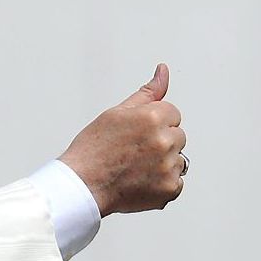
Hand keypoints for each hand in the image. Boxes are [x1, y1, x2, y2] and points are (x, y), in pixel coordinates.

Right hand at [59, 63, 186, 216]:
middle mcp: (164, 140)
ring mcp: (168, 166)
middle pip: (178, 137)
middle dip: (161, 142)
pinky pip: (176, 182)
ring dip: (162, 164)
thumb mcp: (117, 113)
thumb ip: (147, 93)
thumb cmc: (93, 149)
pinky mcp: (169, 188)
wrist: (82, 186)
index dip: (153, 124)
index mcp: (153, 117)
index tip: (135, 134)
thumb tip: (163, 71)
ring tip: (134, 169)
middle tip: (132, 152)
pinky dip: (162, 184)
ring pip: (177, 160)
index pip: (172, 114)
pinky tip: (140, 182)